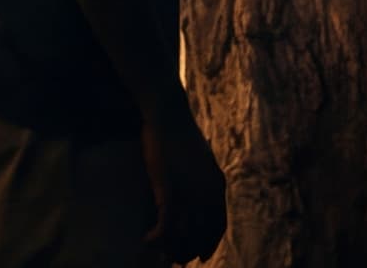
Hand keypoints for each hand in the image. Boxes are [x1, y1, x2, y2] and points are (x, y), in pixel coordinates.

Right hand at [140, 105, 227, 263]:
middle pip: (201, 235)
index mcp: (217, 186)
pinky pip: (166, 225)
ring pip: (183, 235)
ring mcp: (189, 193)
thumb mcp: (200, 160)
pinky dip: (157, 237)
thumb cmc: (180, 133)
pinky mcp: (169, 191)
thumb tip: (197, 196)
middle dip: (188, 251)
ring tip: (161, 253)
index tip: (201, 257)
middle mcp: (207, 193)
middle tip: (175, 259)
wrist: (168, 114)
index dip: (209, 244)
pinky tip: (147, 239)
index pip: (218, 226)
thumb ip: (202, 180)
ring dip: (171, 248)